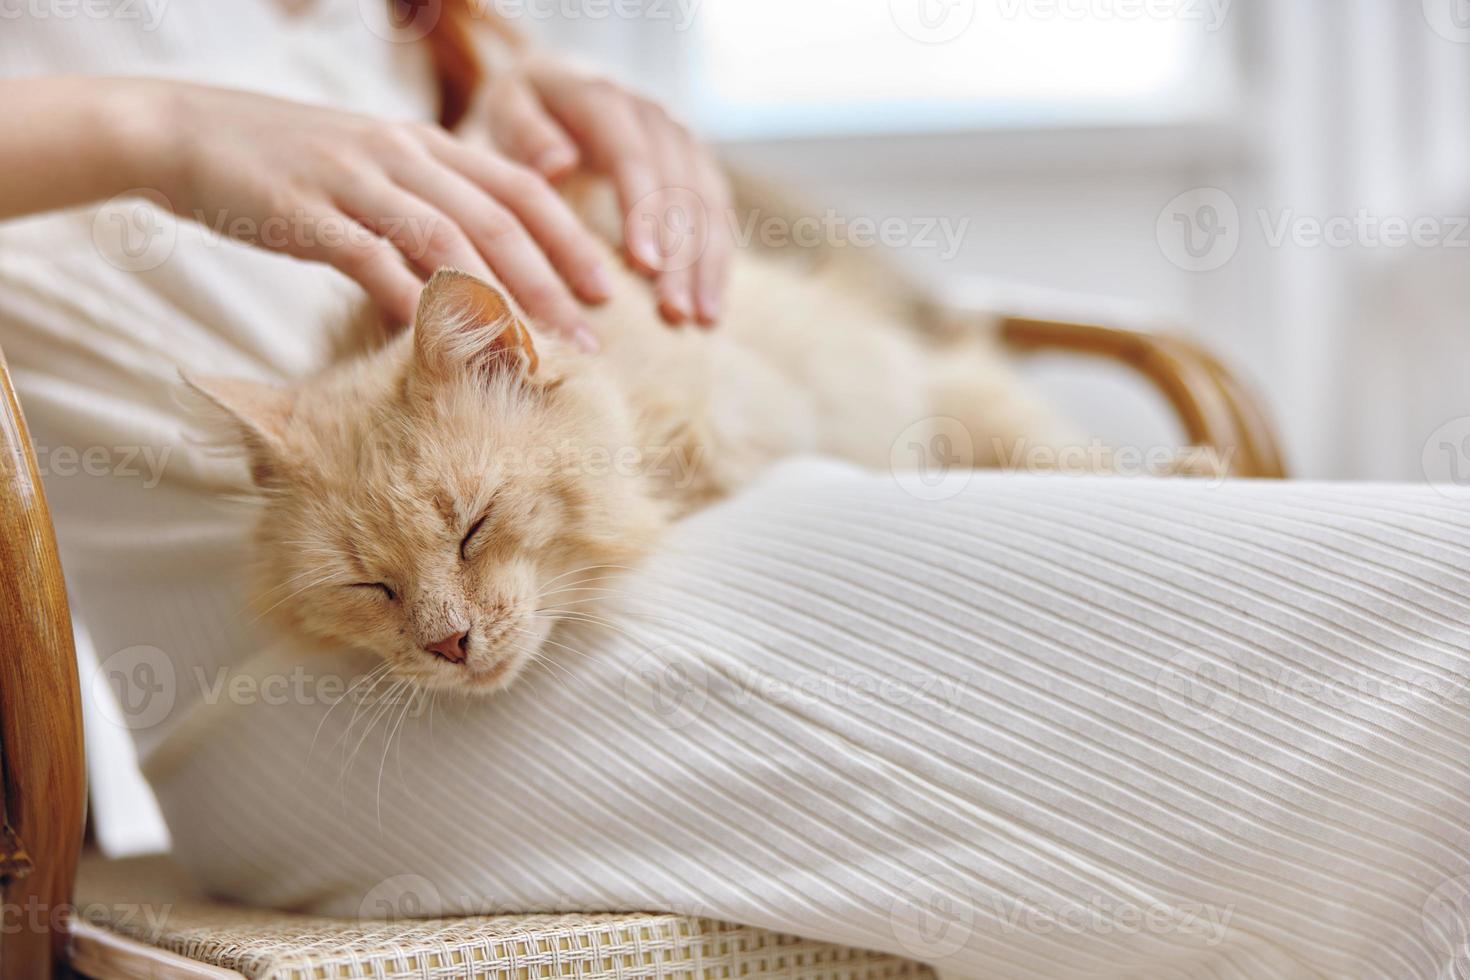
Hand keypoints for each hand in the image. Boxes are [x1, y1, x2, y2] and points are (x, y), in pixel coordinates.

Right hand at [143, 81, 609, 349]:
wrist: (186, 134)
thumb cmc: (288, 165)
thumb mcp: (372, 171)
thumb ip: (428, 206)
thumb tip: (483, 270)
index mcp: (425, 144)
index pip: (520, 188)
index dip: (569, 240)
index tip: (606, 290)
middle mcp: (402, 155)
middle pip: (499, 220)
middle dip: (552, 283)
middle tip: (589, 339)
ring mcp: (355, 181)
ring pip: (448, 241)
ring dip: (499, 300)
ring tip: (535, 351)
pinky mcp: (307, 213)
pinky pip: (373, 262)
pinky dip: (412, 303)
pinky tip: (440, 345)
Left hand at [479, 58, 732, 326]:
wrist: (546, 93)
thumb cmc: (514, 117)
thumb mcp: (503, 113)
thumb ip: (524, 134)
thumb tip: (560, 164)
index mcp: (602, 97)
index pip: (632, 155)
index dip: (643, 211)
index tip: (644, 265)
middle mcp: (651, 113)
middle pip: (678, 186)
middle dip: (680, 254)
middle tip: (674, 310)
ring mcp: (679, 137)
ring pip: (706, 204)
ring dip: (705, 265)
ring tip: (698, 319)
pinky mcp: (694, 164)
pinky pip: (716, 214)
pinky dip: (716, 263)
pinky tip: (710, 307)